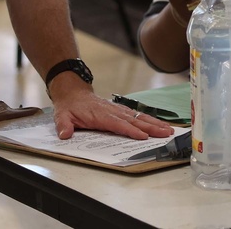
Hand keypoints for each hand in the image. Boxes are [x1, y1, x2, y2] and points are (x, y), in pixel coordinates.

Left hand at [49, 78, 173, 140]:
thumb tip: (65, 134)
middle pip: (134, 120)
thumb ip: (64, 125)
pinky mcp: (120, 110)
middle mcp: (112, 111)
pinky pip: (136, 115)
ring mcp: (117, 110)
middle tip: (166, 133)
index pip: (118, 124)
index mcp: (100, 114)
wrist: (73, 93)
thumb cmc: (70, 107)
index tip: (143, 136)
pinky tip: (158, 124)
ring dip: (154, 123)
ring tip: (168, 129)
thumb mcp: (62, 116)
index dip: (131, 130)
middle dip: (151, 127)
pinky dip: (148, 120)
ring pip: (139, 117)